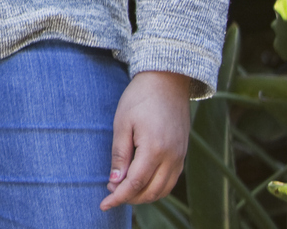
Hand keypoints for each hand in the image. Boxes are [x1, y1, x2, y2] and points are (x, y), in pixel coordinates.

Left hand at [102, 71, 192, 208]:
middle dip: (129, 198)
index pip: (135, 184)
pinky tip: (141, 184)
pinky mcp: (183, 154)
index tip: (103, 204)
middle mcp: (172, 158)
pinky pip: (171, 180)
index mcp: (155, 149)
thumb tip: (115, 181)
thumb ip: (120, 154)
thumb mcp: (122, 123)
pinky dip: (156, 188)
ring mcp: (180, 157)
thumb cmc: (140, 98)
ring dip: (143, 195)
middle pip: (150, 191)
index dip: (118, 197)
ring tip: (123, 191)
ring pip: (163, 190)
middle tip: (110, 193)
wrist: (167, 81)